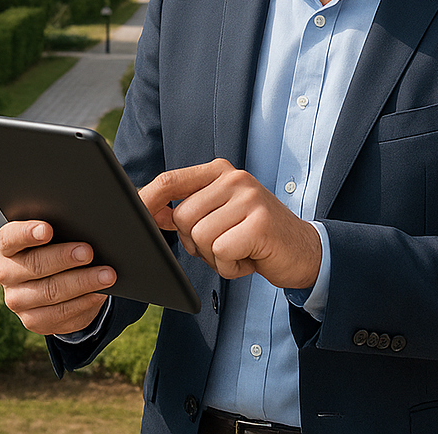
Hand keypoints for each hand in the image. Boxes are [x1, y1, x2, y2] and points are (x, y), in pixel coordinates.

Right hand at [0, 220, 115, 335]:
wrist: (55, 279)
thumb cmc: (57, 243)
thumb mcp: (57, 231)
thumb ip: (64, 224)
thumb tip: (90, 220)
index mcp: (6, 245)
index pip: (11, 238)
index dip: (28, 233)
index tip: (48, 229)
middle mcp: (6, 273)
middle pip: (35, 265)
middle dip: (64, 258)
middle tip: (89, 252)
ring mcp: (17, 300)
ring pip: (51, 292)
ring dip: (82, 282)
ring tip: (107, 275)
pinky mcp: (33, 320)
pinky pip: (60, 314)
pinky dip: (83, 302)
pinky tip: (99, 293)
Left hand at [138, 159, 321, 288]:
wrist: (304, 250)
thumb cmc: (255, 234)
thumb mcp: (220, 213)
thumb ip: (190, 207)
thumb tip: (149, 210)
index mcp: (220, 172)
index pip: (171, 180)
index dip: (147, 199)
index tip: (134, 216)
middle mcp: (234, 178)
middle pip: (182, 218)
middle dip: (195, 243)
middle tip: (223, 244)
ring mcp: (248, 198)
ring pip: (200, 237)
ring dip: (216, 257)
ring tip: (239, 250)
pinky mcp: (259, 223)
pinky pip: (221, 252)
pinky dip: (231, 266)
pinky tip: (250, 258)